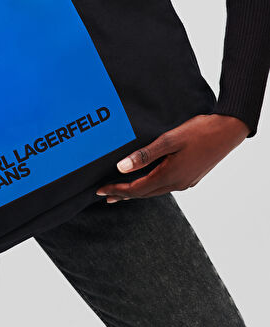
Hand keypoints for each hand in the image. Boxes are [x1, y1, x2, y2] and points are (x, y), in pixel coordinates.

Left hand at [96, 113, 249, 202]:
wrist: (227, 131)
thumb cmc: (198, 131)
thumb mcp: (168, 140)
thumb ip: (144, 155)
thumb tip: (121, 168)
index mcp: (169, 176)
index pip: (136, 189)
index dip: (117, 190)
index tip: (100, 190)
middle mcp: (177, 184)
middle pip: (144, 193)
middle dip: (123, 194)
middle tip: (104, 194)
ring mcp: (185, 182)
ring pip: (155, 191)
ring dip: (136, 191)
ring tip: (120, 192)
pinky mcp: (190, 177)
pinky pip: (164, 186)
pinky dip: (150, 186)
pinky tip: (146, 180)